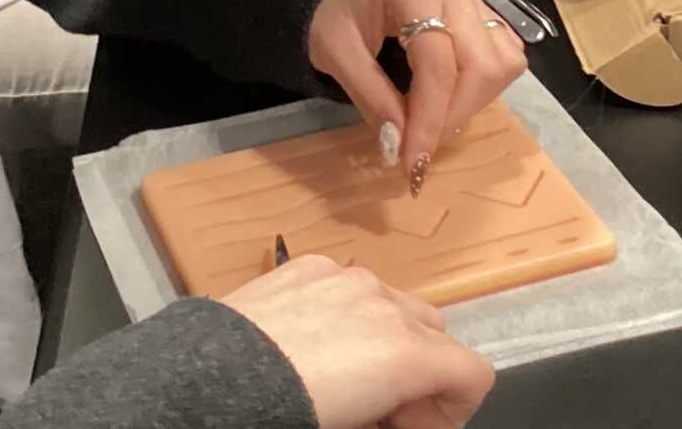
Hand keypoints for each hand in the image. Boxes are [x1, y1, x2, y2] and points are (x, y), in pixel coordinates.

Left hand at [222, 254, 494, 428]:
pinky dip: (346, 314)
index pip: (472, 373)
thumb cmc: (283, 414)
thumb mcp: (356, 424)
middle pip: (437, 334)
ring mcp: (344, 278)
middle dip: (422, 373)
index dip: (453, 411)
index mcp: (404, 352)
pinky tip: (309, 346)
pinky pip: (348, 287)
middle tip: (381, 412)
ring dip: (388, 339)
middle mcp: (383, 303)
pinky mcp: (306, 267)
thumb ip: (397, 415)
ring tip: (344, 378)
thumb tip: (392, 415)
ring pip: (394, 304)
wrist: (209, 381)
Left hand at [308, 0, 525, 179]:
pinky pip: (504, 54)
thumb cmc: (335, 9)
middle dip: (453, 115)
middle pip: (481, 65)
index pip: (437, 64)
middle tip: (419, 144)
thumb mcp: (333, 51)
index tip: (411, 162)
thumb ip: (368, 95)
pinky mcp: (485, 10)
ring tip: (433, 118)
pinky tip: (451, 95)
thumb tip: (398, 145)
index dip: (429, 119)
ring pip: (502, 62)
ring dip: (473, 103)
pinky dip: (484, 86)